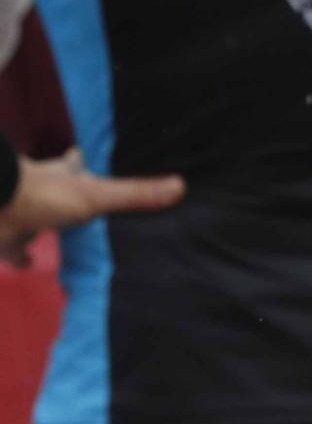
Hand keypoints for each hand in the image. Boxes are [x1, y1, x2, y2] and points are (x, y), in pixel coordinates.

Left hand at [1, 148, 183, 262]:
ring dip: (59, 226)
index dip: (90, 160)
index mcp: (70, 172)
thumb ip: (135, 194)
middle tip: (104, 208)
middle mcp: (50, 189)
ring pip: (48, 217)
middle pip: (69, 189)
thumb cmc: (45, 196)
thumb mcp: (97, 194)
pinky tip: (34, 263)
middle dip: (81, 196)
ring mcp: (31, 213)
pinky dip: (26, 257)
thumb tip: (182, 187)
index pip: (82, 160)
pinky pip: (21, 250)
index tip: (106, 162)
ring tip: (83, 238)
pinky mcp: (13, 238)